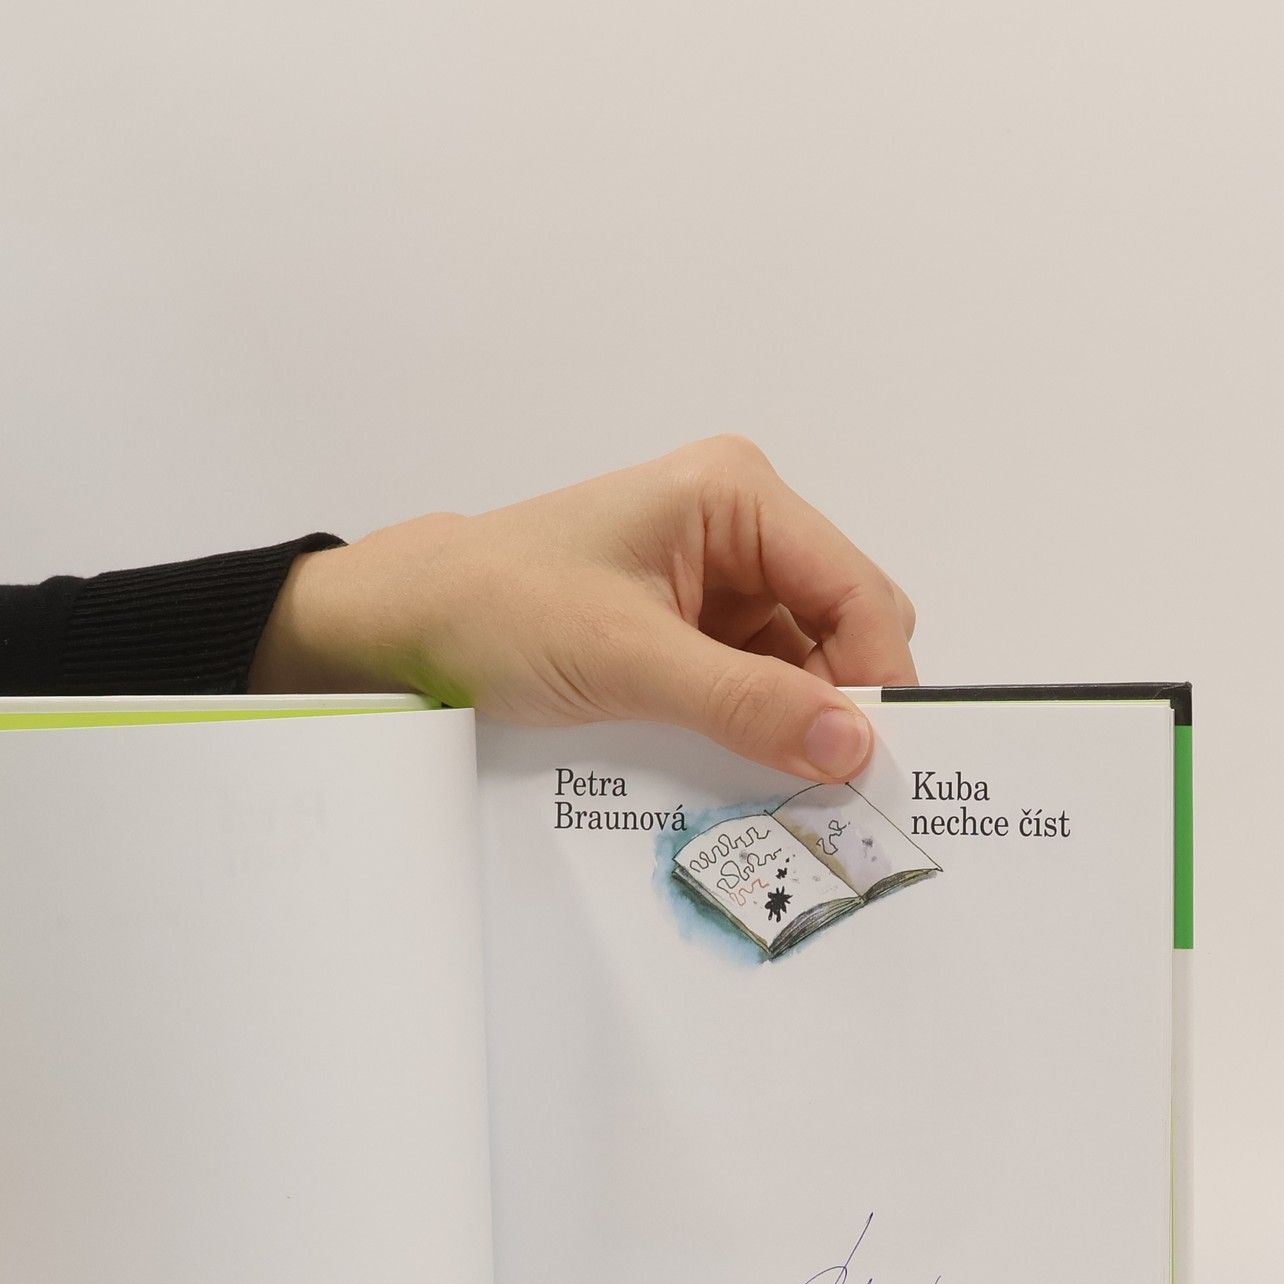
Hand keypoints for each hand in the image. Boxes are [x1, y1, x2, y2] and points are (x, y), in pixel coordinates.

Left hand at [249, 436, 917, 780]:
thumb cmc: (494, 608)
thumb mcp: (626, 659)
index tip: (879, 761)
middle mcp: (740, 527)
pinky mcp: (693, 631)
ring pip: (805, 666)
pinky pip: (758, 687)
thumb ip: (745, 703)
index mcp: (736, 495)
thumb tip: (852, 744)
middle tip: (831, 787)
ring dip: (797, 726)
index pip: (855, 590)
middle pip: (844, 626)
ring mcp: (718, 582)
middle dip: (839, 704)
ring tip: (781, 788)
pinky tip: (742, 770)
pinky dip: (759, 730)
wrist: (403, 627)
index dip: (877, 676)